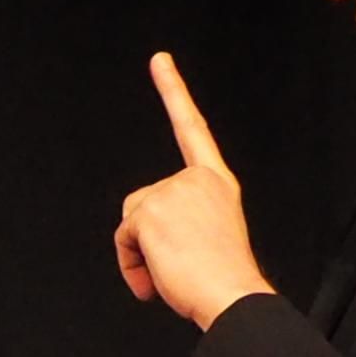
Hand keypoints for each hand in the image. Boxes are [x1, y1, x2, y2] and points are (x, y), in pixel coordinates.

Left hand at [112, 53, 269, 329]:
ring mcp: (172, 190)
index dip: (174, 92)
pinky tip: (158, 277)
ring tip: (173, 272)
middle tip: (179, 265)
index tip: (160, 60)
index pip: (193, 130)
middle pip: (144, 200)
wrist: (233, 295)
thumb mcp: (209, 236)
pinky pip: (122, 239)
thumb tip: (144, 238)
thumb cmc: (225, 279)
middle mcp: (196, 180)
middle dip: (148, 237)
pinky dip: (131, 265)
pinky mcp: (149, 210)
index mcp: (216, 183)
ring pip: (131, 221)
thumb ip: (182, 219)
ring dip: (140, 253)